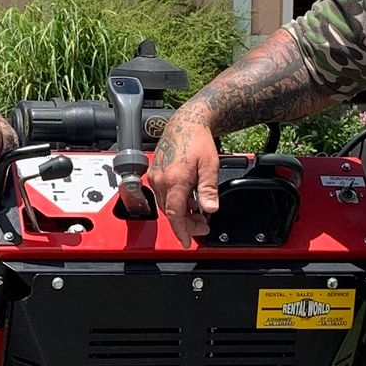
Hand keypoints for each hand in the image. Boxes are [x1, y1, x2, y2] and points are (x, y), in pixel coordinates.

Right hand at [148, 106, 221, 242]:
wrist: (186, 123)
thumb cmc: (198, 140)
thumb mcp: (210, 166)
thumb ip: (209, 189)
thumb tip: (210, 208)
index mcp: (175, 179)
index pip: (175, 214)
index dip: (181, 231)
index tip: (187, 242)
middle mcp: (161, 179)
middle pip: (170, 212)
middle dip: (186, 223)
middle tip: (203, 226)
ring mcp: (156, 176)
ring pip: (165, 205)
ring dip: (181, 213)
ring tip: (198, 214)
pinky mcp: (155, 173)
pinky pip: (162, 195)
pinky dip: (175, 202)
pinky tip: (188, 201)